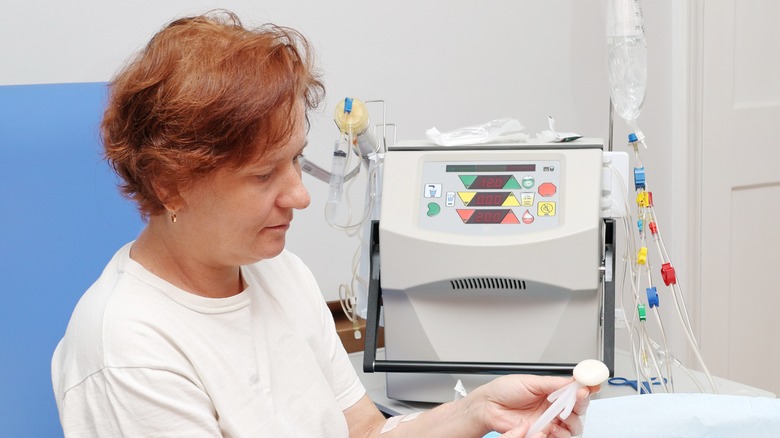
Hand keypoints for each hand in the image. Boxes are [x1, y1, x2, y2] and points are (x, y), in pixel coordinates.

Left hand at [472, 374, 598, 437]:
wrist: (488, 406)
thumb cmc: (504, 391)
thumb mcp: (530, 382)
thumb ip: (553, 384)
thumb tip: (573, 381)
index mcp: (551, 391)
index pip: (575, 391)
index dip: (586, 389)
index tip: (592, 386)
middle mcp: (553, 406)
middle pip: (579, 409)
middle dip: (581, 404)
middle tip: (577, 399)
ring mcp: (549, 421)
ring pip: (573, 425)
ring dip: (571, 421)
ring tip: (560, 415)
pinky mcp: (542, 433)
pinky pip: (560, 436)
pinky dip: (560, 433)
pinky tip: (551, 428)